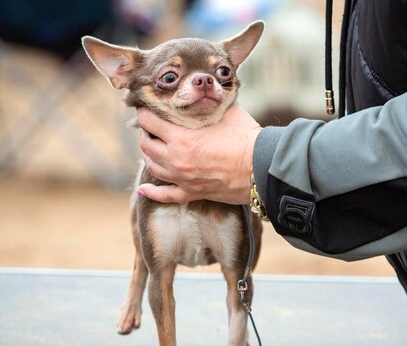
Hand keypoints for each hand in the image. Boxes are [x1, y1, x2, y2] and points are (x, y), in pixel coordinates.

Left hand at [136, 104, 261, 204]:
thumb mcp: (226, 110)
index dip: (146, 112)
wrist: (262, 167)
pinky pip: (165, 195)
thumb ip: (208, 101)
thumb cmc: (246, 137)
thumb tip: (204, 90)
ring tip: (153, 146)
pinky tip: (143, 189)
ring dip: (149, 155)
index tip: (148, 107)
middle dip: (146, 132)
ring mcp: (183, 178)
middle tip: (152, 126)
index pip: (149, 121)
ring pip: (152, 167)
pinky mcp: (192, 192)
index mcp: (181, 137)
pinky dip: (151, 192)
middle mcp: (176, 159)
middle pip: (146, 144)